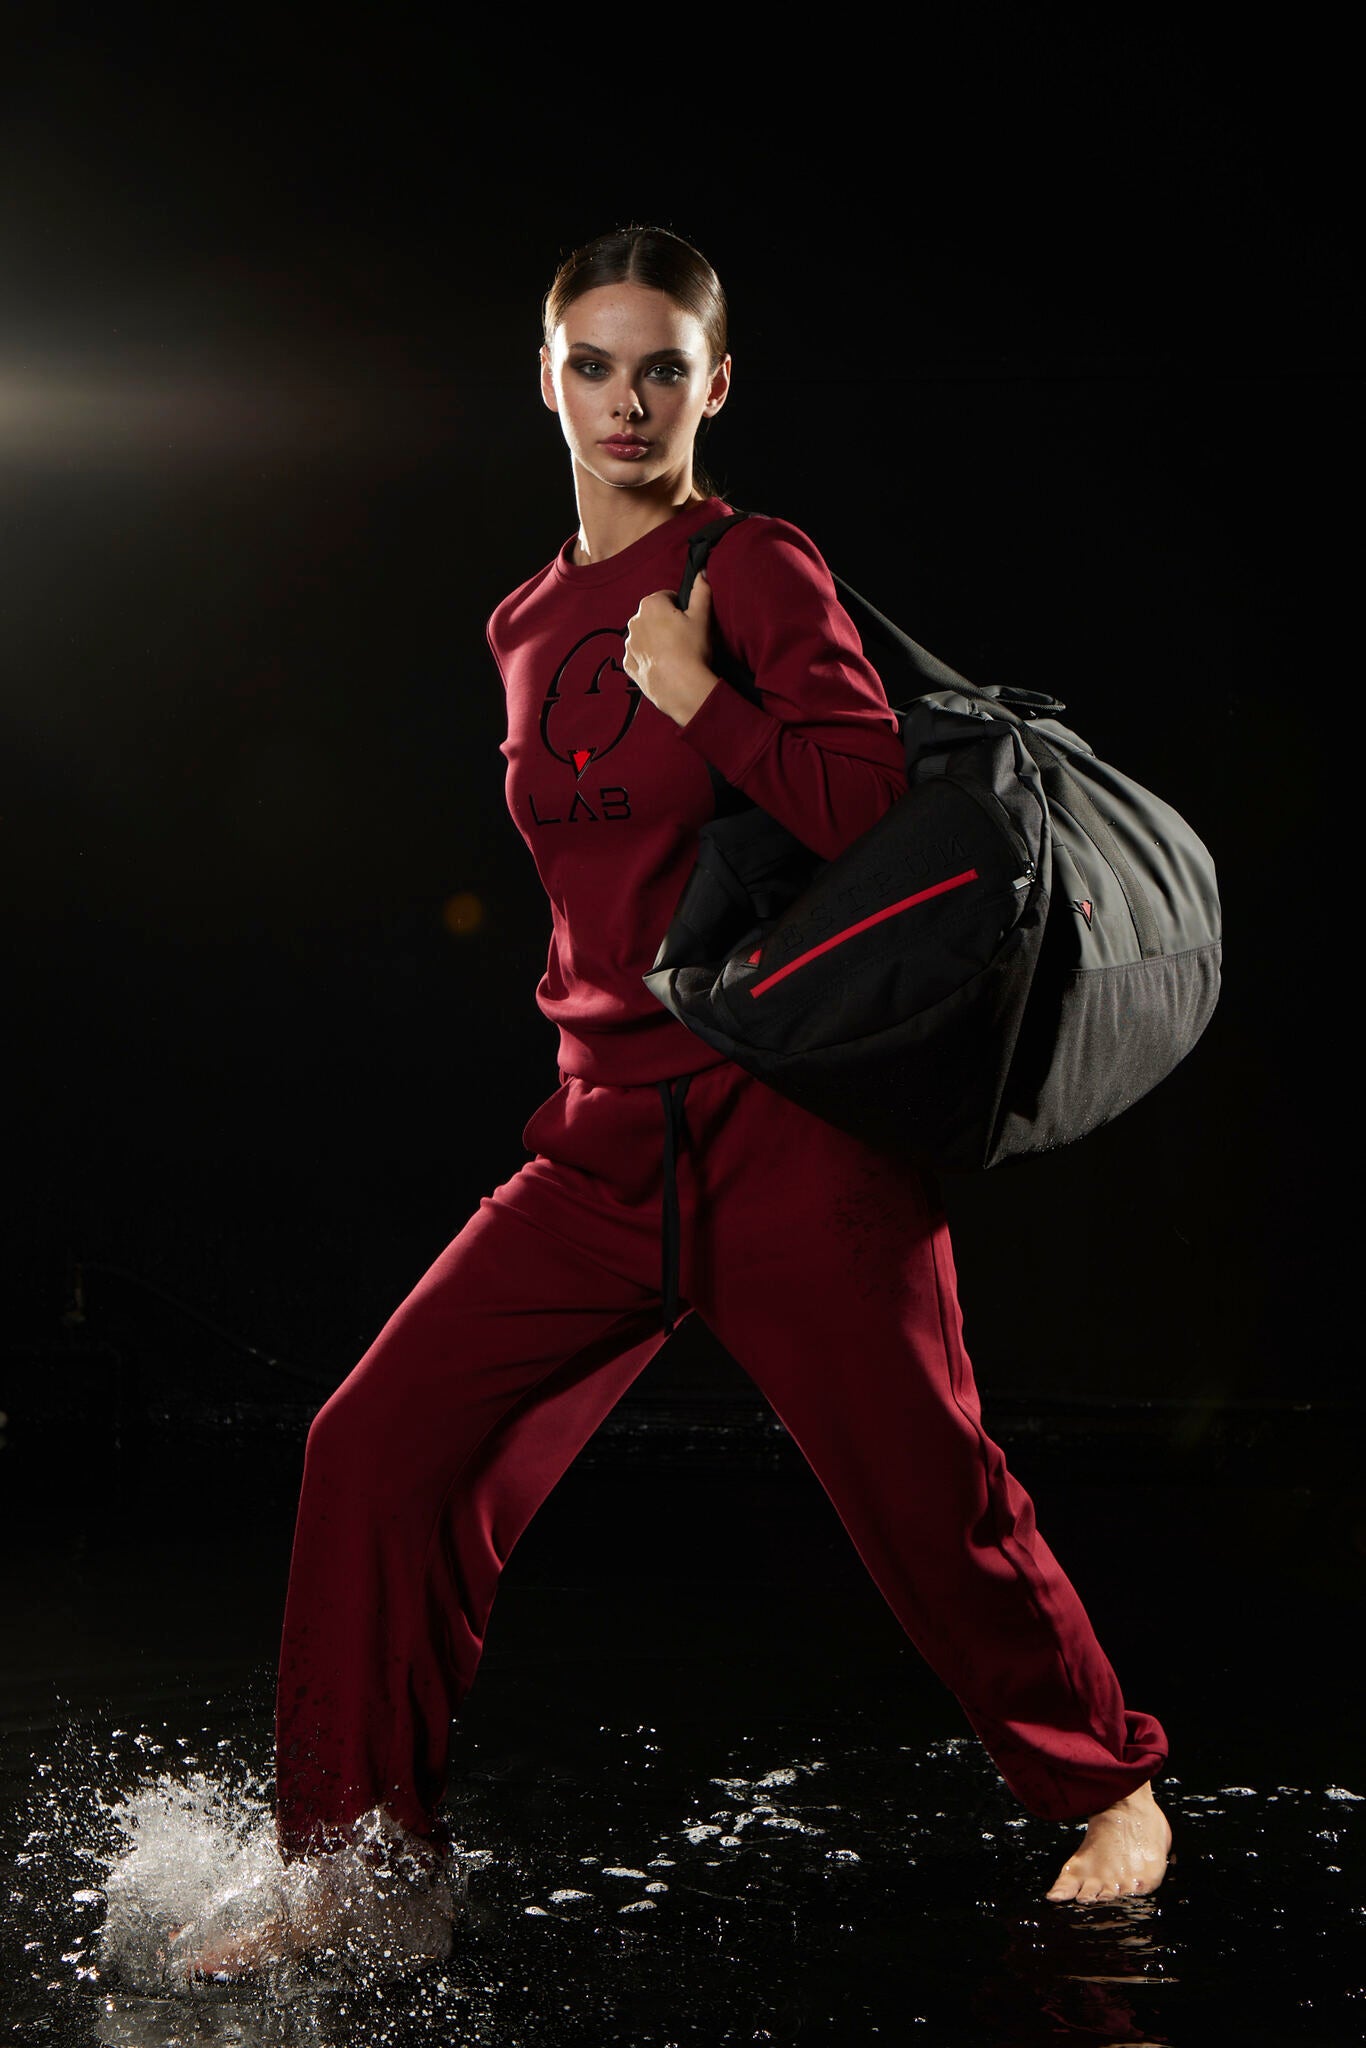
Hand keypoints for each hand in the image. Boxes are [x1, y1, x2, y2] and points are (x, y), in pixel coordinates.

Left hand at [623, 572, 719, 725]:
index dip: (681, 608)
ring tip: (674, 654)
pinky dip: (648, 659)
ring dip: (656, 641)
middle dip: (665, 623)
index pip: (667, 597)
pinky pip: (638, 656)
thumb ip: (701, 591)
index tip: (689, 622)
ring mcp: (629, 644)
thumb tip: (701, 572)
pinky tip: (663, 666)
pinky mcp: (629, 665)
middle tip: (684, 639)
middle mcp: (634, 621)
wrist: (682, 687)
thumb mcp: (702, 617)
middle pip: (653, 616)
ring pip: (644, 636)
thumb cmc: (693, 649)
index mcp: (650, 604)